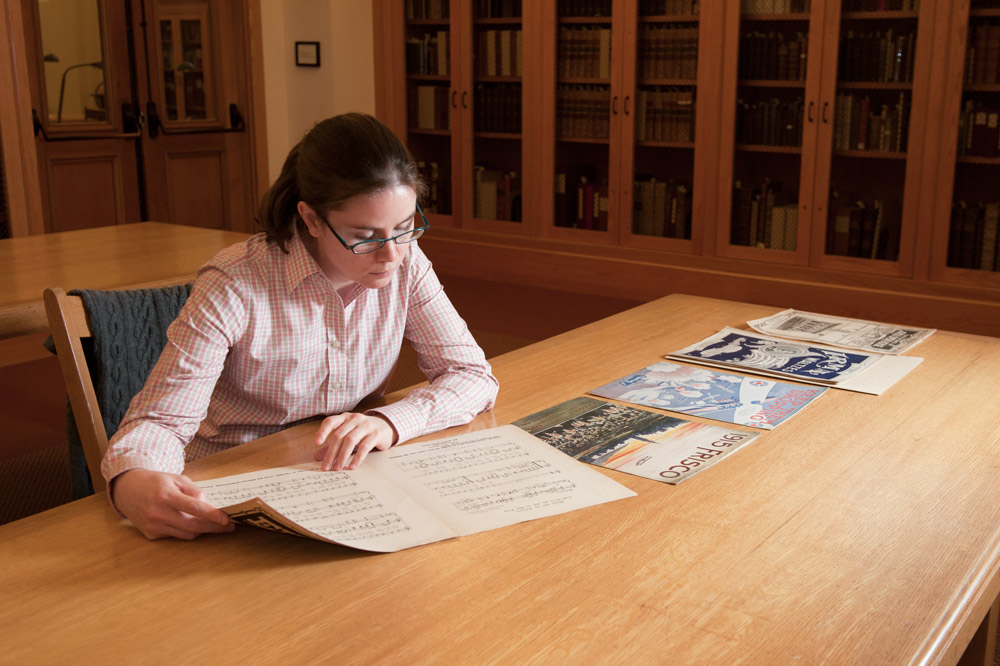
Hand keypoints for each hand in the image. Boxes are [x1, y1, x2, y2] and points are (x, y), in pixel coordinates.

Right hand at [112, 469, 233, 539]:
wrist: (127, 489)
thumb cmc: (155, 482)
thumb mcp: (176, 479)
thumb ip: (194, 491)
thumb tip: (207, 506)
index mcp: (166, 496)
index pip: (194, 508)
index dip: (213, 516)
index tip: (227, 520)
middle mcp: (158, 513)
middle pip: (192, 526)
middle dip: (213, 528)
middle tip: (228, 527)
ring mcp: (153, 526)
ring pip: (186, 534)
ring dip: (201, 530)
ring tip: (213, 524)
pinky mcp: (150, 534)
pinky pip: (175, 535)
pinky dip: (185, 530)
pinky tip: (188, 522)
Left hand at [313, 412, 396, 470]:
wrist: (385, 426)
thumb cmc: (362, 431)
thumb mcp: (347, 434)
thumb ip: (333, 444)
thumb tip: (317, 456)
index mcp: (345, 418)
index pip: (330, 421)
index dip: (322, 431)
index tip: (316, 443)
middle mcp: (354, 419)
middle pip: (339, 435)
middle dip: (331, 452)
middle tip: (326, 467)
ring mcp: (366, 426)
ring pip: (350, 440)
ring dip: (342, 456)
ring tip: (337, 468)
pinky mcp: (376, 434)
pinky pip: (365, 447)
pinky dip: (357, 458)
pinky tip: (352, 466)